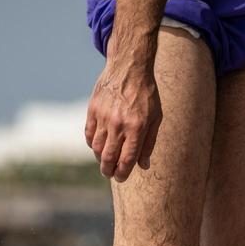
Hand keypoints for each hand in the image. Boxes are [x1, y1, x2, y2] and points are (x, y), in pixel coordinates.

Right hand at [84, 62, 162, 181]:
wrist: (129, 67)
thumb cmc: (146, 95)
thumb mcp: (156, 118)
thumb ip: (149, 143)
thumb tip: (143, 166)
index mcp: (137, 128)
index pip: (126, 160)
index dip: (122, 173)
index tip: (121, 178)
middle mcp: (118, 124)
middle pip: (108, 157)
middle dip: (108, 171)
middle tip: (110, 174)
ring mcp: (103, 117)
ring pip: (96, 147)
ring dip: (99, 158)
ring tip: (104, 161)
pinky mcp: (93, 109)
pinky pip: (88, 134)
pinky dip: (91, 143)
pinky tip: (97, 146)